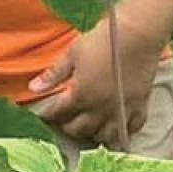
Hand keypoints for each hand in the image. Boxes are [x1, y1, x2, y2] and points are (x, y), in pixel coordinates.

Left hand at [29, 9, 165, 149]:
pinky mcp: (139, 107)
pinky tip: (117, 127)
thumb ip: (54, 74)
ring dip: (95, 134)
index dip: (48, 114)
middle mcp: (100, 109)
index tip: (45, 112)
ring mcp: (121, 110)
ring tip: (90, 127)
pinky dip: (122, 133)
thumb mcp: (73, 53)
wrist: (139, 34)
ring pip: (105, 137)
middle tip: (66, 120)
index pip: (58, 113)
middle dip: (68, 126)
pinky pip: (130, 130)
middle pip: (79, 130)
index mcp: (81, 95)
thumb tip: (33, 88)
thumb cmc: (104, 40)